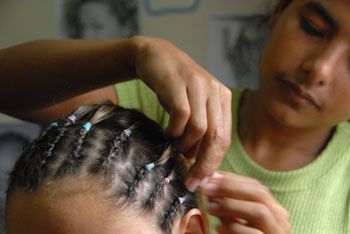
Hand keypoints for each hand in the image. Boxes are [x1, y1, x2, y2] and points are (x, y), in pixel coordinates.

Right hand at [131, 36, 231, 190]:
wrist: (156, 57)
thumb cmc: (174, 88)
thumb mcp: (193, 108)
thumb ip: (201, 131)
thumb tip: (200, 162)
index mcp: (223, 99)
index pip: (224, 139)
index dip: (213, 163)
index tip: (200, 180)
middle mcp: (215, 91)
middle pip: (217, 136)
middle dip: (204, 163)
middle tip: (191, 179)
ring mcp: (198, 86)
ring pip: (200, 128)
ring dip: (186, 145)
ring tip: (176, 146)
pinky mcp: (179, 84)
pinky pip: (181, 116)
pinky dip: (174, 130)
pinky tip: (168, 132)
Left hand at [202, 172, 290, 233]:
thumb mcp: (235, 220)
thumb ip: (227, 205)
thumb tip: (210, 186)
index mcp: (273, 209)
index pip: (255, 186)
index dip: (232, 179)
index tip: (211, 177)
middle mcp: (280, 219)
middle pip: (259, 193)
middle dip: (230, 188)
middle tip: (207, 188)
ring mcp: (277, 233)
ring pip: (259, 211)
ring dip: (231, 205)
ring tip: (210, 207)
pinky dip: (234, 228)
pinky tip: (218, 228)